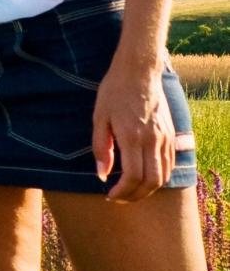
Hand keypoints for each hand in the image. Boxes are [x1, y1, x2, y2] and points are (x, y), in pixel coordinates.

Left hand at [92, 53, 176, 201]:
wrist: (139, 72)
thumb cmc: (114, 92)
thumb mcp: (99, 117)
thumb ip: (101, 147)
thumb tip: (101, 174)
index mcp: (133, 137)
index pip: (133, 176)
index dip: (122, 192)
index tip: (110, 195)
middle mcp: (153, 141)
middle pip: (151, 182)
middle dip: (135, 196)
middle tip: (119, 198)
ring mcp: (165, 138)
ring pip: (164, 176)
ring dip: (148, 189)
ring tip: (131, 192)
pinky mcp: (171, 135)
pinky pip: (169, 164)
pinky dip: (159, 177)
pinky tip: (145, 177)